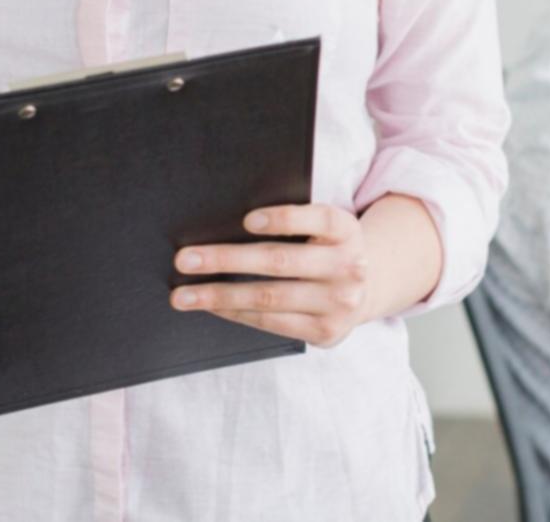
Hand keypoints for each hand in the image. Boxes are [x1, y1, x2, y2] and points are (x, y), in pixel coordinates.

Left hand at [171, 204, 370, 347]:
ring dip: (219, 295)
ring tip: (184, 295)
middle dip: (226, 259)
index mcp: (346, 230)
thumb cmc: (326, 250)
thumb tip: (226, 228)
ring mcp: (339, 303)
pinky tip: (212, 307)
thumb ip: (294, 224)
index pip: (319, 218)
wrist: (366, 289)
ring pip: (268, 297)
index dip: (284, 219)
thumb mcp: (324, 229)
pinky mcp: (325, 331)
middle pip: (280, 261)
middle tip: (185, 260)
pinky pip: (270, 321)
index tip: (247, 220)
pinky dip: (236, 313)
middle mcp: (349, 267)